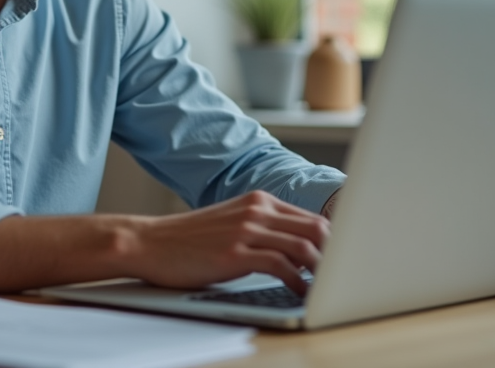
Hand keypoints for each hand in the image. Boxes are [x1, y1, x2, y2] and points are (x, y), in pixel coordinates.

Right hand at [128, 191, 328, 294]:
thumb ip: (263, 230)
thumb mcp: (231, 224)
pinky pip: (280, 265)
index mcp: (258, 201)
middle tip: (344, 276)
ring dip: (322, 270)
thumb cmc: (189, 240)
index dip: (333, 242)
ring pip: (303, 245)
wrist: (150, 242)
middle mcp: (256, 210)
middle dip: (335, 254)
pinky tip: (301, 293)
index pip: (311, 218)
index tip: (344, 262)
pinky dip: (297, 282)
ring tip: (329, 288)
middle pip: (315, 228)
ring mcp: (246, 229)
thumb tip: (298, 251)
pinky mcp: (235, 252)